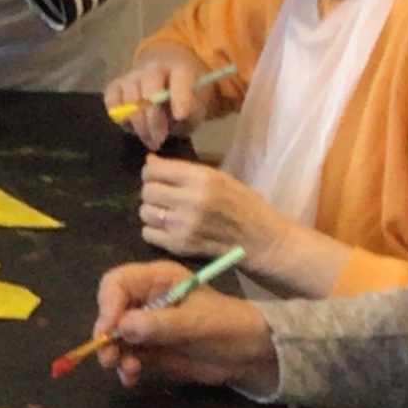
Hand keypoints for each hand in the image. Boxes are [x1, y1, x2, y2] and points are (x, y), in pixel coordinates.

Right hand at [89, 260, 280, 391]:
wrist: (251, 355)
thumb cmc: (228, 327)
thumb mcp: (197, 323)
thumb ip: (160, 324)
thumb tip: (122, 327)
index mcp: (157, 280)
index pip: (117, 283)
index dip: (108, 304)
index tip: (109, 330)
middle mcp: (146, 300)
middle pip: (109, 310)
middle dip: (106, 334)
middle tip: (109, 357)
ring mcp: (145, 326)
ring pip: (113, 337)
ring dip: (114, 355)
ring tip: (128, 371)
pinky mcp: (149, 349)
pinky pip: (125, 356)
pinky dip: (124, 368)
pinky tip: (132, 377)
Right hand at [105, 44, 215, 148]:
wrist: (166, 87)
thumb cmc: (184, 101)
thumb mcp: (196, 110)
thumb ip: (189, 115)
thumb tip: (174, 121)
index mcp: (180, 69)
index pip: (180, 78)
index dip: (180, 96)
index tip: (180, 116)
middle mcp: (154, 68)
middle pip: (149, 86)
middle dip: (154, 117)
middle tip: (160, 139)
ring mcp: (132, 76)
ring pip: (130, 98)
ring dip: (139, 124)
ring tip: (150, 140)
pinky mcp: (116, 85)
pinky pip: (111, 100)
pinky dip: (119, 116)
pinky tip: (132, 127)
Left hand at [138, 158, 291, 262]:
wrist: (262, 240)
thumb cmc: (243, 205)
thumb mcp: (220, 178)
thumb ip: (184, 171)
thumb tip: (150, 161)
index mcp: (202, 179)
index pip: (153, 170)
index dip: (151, 172)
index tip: (158, 176)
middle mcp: (190, 201)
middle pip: (147, 191)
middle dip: (152, 192)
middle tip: (165, 196)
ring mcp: (183, 225)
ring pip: (144, 212)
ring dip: (153, 211)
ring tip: (169, 213)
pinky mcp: (180, 246)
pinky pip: (148, 233)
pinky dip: (155, 231)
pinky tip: (170, 229)